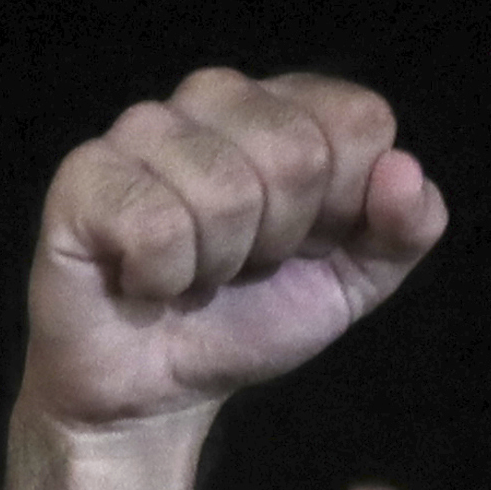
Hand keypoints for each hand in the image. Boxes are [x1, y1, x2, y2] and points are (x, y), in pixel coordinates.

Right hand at [22, 70, 444, 433]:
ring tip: (190, 274)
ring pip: (226, 191)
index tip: (304, 243)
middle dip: (279, 241)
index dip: (344, 205)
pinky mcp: (84, 175)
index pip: (359, 120)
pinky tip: (140, 280)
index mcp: (285, 105)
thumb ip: (406, 229)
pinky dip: (161, 278)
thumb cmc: (249, 317)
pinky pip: (155, 224)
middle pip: (296, 152)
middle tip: (240, 266)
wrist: (156, 392)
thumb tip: (404, 171)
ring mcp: (143, 129)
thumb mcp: (352, 281)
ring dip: (217, 265)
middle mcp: (213, 97)